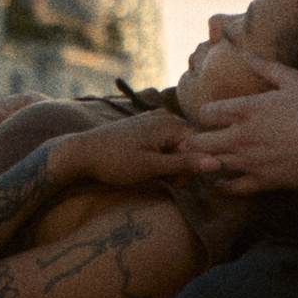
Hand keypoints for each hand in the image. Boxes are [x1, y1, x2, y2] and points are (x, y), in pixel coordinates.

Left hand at [68, 108, 193, 187]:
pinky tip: (147, 165)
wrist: (80, 153)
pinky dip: (161, 157)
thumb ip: (185, 164)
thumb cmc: (115, 161)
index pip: (202, 143)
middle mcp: (164, 116)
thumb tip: (217, 164)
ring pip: (176, 145)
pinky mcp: (143, 127)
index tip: (181, 181)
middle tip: (167, 181)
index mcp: (170, 123)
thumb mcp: (152, 167)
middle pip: (190, 143)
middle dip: (183, 165)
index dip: (196, 164)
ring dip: (172, 163)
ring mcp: (152, 120)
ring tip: (154, 174)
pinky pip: (164, 142)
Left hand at [185, 59, 297, 192]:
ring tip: (202, 159)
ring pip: (212, 164)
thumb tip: (244, 54)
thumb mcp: (294, 80)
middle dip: (193, 140)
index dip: (204, 113)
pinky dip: (222, 186)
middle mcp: (243, 136)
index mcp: (248, 110)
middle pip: (201, 141)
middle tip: (192, 140)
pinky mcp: (263, 181)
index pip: (207, 113)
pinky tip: (220, 182)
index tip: (209, 116)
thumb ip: (265, 67)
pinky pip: (232, 188)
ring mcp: (251, 161)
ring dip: (204, 161)